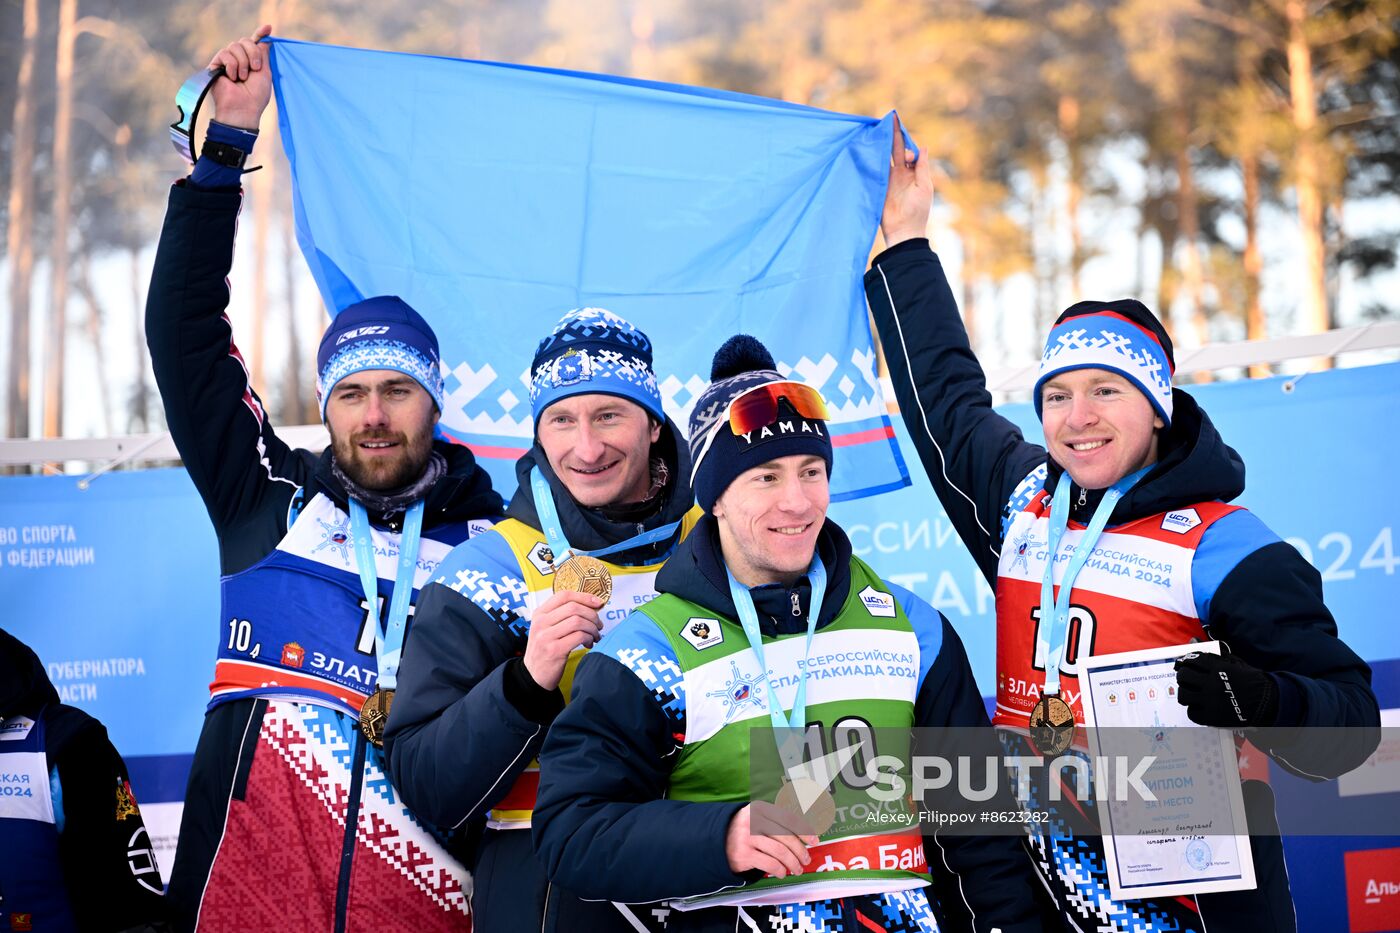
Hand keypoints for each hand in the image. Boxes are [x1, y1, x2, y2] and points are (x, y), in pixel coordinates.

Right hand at [208, 24, 273, 129]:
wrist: (242, 109)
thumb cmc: (256, 96)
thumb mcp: (265, 73)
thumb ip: (263, 55)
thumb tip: (265, 40)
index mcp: (252, 61)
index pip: (254, 43)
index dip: (260, 34)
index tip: (268, 27)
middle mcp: (239, 59)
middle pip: (245, 41)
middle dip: (253, 52)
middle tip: (255, 68)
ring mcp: (227, 61)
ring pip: (235, 46)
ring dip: (243, 62)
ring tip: (243, 78)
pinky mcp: (216, 65)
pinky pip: (225, 53)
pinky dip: (232, 65)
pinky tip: (232, 77)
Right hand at [522, 590, 603, 690]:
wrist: (534, 675)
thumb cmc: (546, 649)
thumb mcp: (547, 628)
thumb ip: (562, 616)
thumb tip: (590, 606)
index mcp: (539, 613)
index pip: (564, 595)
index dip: (584, 596)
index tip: (598, 603)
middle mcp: (541, 622)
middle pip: (573, 607)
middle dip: (592, 615)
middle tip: (598, 625)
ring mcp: (546, 636)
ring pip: (578, 621)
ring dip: (592, 628)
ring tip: (595, 636)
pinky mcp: (554, 650)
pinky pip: (579, 636)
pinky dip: (589, 639)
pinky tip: (589, 644)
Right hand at [724, 802, 818, 877]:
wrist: (715, 840)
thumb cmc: (744, 830)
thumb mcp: (757, 817)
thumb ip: (777, 821)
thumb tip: (806, 833)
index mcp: (760, 809)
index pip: (788, 819)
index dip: (804, 831)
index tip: (814, 841)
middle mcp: (754, 821)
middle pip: (786, 836)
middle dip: (800, 851)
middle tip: (806, 860)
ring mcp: (748, 837)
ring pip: (780, 851)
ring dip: (793, 863)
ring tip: (797, 869)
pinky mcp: (744, 854)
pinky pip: (769, 864)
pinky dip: (780, 870)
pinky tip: (782, 872)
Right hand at [881, 113, 933, 247]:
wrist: (903, 230)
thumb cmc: (918, 210)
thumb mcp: (925, 186)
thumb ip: (923, 167)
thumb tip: (923, 147)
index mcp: (912, 172)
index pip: (907, 150)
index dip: (904, 138)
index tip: (899, 123)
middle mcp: (898, 173)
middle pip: (893, 150)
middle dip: (891, 135)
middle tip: (888, 119)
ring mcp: (886, 179)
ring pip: (883, 158)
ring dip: (881, 144)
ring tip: (877, 129)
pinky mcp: (877, 186)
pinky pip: (873, 170)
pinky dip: (872, 159)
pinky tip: (869, 147)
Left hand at [1175, 650, 1278, 727]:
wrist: (1267, 702)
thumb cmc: (1249, 680)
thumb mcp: (1233, 662)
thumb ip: (1212, 653)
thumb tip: (1192, 639)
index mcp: (1218, 668)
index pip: (1192, 660)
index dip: (1188, 661)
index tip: (1189, 664)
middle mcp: (1212, 684)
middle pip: (1183, 676)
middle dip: (1184, 676)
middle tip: (1188, 679)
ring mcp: (1211, 702)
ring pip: (1183, 695)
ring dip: (1185, 693)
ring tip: (1192, 693)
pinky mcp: (1212, 718)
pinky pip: (1192, 713)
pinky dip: (1194, 710)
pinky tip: (1200, 706)